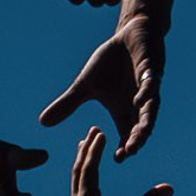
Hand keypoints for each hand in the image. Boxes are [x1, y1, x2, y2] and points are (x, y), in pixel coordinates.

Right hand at [40, 7, 166, 158]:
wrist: (129, 36)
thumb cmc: (110, 62)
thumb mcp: (84, 86)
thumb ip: (67, 104)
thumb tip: (43, 122)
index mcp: (123, 109)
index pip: (125, 133)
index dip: (123, 146)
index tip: (118, 159)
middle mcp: (138, 103)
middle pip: (139, 126)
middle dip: (135, 139)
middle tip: (129, 152)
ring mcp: (147, 88)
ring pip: (150, 110)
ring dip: (145, 123)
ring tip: (138, 138)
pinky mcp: (153, 70)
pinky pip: (150, 84)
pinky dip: (146, 93)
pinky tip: (139, 102)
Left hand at [65, 125, 171, 195]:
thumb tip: (168, 187)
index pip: (89, 168)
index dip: (94, 149)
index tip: (98, 131)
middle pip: (79, 169)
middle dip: (86, 149)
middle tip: (91, 131)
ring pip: (76, 181)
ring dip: (81, 162)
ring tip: (84, 149)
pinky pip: (78, 192)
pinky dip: (82, 179)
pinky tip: (87, 182)